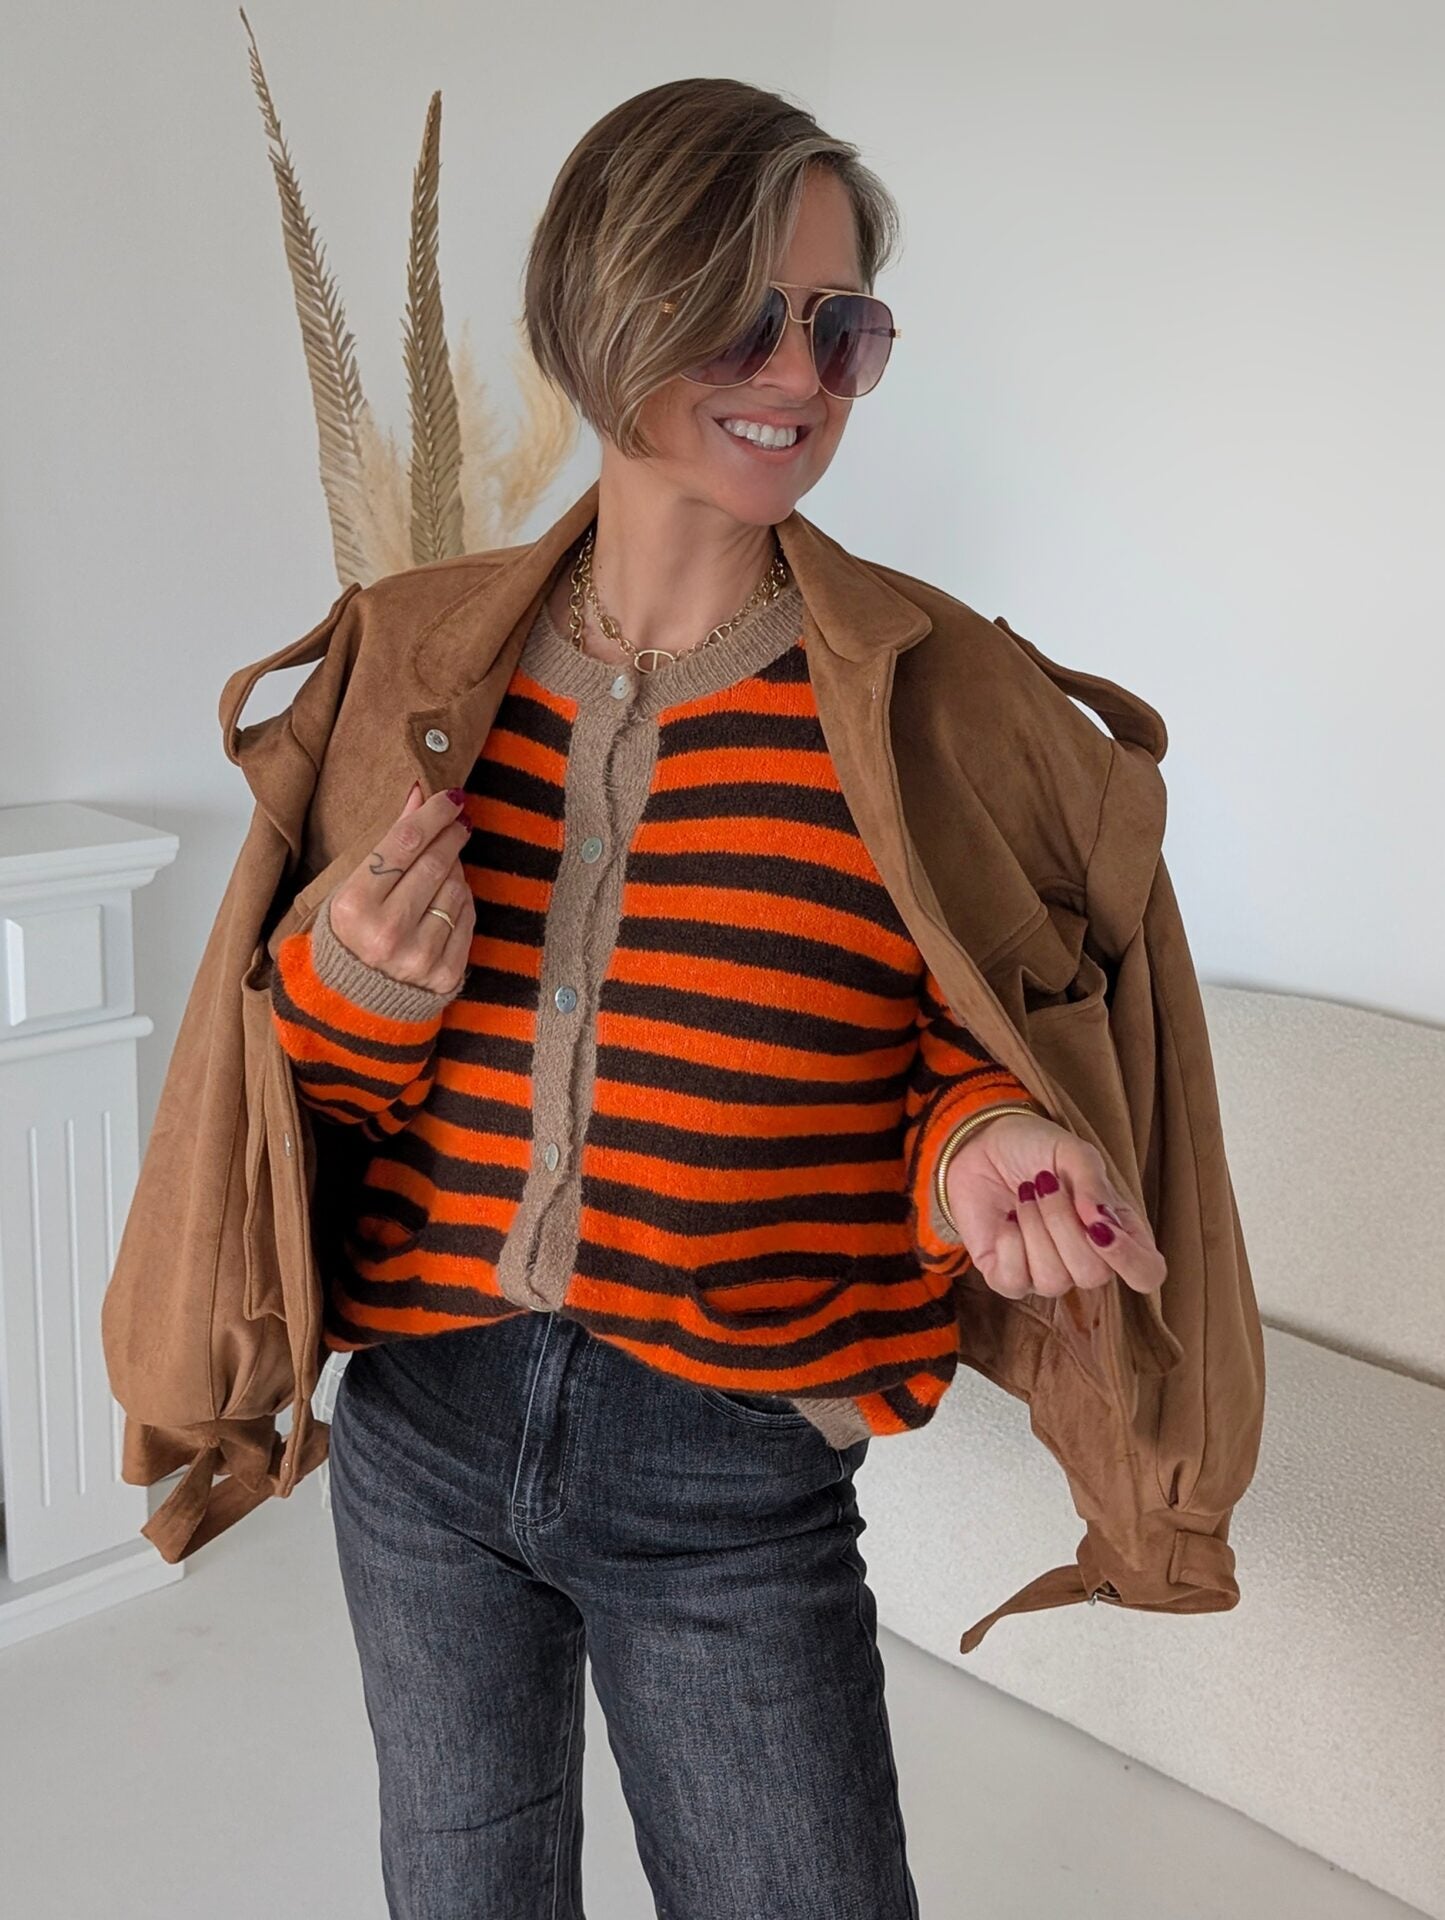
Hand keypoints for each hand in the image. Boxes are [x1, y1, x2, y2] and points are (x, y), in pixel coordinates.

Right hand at [326, 780, 472, 995]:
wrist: (356, 1001)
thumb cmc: (352, 933)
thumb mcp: (353, 887)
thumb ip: (388, 844)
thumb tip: (420, 796)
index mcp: (354, 907)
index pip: (404, 843)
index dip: (433, 814)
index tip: (451, 798)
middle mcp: (387, 933)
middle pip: (435, 863)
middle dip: (451, 834)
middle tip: (459, 820)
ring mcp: (419, 957)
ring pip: (457, 888)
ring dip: (455, 869)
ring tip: (444, 866)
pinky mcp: (445, 974)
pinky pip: (468, 918)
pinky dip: (462, 900)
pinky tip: (449, 895)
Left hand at [942, 1112, 1165, 1301]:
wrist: (982, 1143)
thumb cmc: (1035, 1149)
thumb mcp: (1073, 1152)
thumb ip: (1094, 1183)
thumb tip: (1100, 1222)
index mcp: (1117, 1232)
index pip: (1147, 1273)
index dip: (1130, 1259)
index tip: (1100, 1225)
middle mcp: (1086, 1260)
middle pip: (1094, 1276)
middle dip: (1063, 1224)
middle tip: (1046, 1184)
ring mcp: (1046, 1273)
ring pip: (1054, 1281)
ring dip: (1035, 1228)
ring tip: (1025, 1193)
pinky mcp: (1006, 1277)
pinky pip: (1015, 1282)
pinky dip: (1010, 1242)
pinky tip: (1008, 1217)